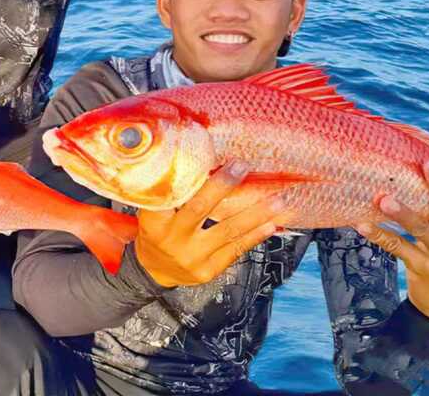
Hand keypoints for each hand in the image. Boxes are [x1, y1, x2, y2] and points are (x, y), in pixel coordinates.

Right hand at [134, 161, 290, 287]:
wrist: (156, 272)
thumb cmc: (156, 234)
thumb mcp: (152, 214)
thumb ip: (169, 194)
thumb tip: (197, 162)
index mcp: (154, 222)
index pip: (167, 195)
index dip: (184, 176)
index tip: (202, 157)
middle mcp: (172, 239)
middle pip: (199, 208)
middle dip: (223, 185)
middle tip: (241, 166)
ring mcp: (192, 257)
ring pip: (227, 231)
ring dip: (254, 214)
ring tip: (276, 200)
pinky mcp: (209, 270)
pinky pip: (235, 250)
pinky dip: (254, 236)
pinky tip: (269, 224)